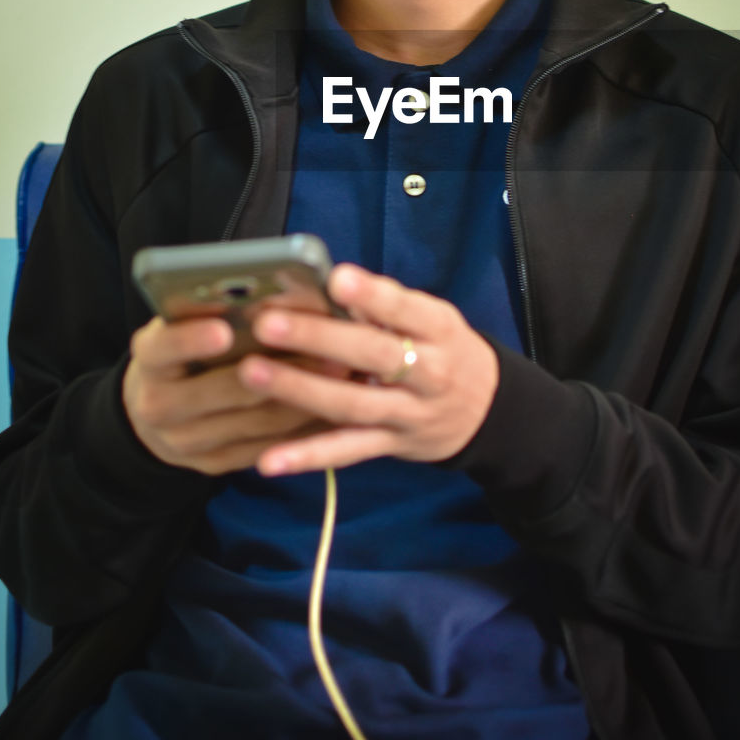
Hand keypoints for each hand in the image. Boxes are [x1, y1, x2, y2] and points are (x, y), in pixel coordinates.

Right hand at [122, 306, 335, 475]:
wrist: (153, 412)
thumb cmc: (181, 349)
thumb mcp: (180, 323)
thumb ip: (208, 308)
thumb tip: (266, 290)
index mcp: (148, 360)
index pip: (164, 348)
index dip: (191, 339)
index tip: (223, 329)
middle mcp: (158, 405)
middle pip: (221, 390)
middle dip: (275, 369)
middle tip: (322, 348)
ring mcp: (186, 442)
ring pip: (253, 421)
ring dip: (302, 396)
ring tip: (341, 369)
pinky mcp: (215, 464)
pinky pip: (266, 445)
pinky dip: (302, 424)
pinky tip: (333, 402)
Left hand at [241, 264, 498, 475]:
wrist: (487, 409)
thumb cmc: (443, 349)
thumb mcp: (431, 318)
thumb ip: (385, 304)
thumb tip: (326, 283)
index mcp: (437, 329)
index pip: (405, 309)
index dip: (372, 296)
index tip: (336, 280)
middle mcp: (428, 372)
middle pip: (373, 354)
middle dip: (319, 338)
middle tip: (270, 323)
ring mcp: (408, 414)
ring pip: (351, 405)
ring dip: (300, 390)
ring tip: (252, 373)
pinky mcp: (390, 446)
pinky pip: (346, 452)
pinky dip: (307, 457)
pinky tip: (269, 460)